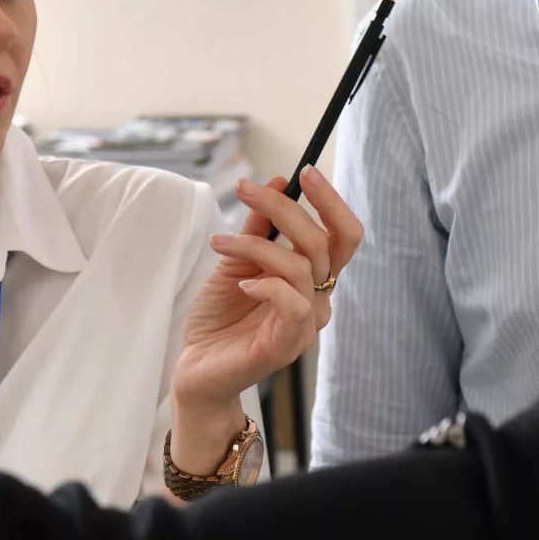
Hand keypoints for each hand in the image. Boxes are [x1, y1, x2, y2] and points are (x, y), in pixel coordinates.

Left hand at [170, 169, 362, 465]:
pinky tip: (241, 283)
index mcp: (312, 280)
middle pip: (323, 244)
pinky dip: (266, 284)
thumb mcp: (236, 262)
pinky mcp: (285, 346)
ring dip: (256, 245)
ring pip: (301, 268)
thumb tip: (277, 183)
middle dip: (285, 209)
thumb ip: (258, 228)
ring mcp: (304, 326)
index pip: (342, 237)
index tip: (305, 171)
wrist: (195, 368)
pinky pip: (293, 304)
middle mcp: (317, 301)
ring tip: (219, 242)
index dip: (332, 203)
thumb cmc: (220, 317)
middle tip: (246, 189)